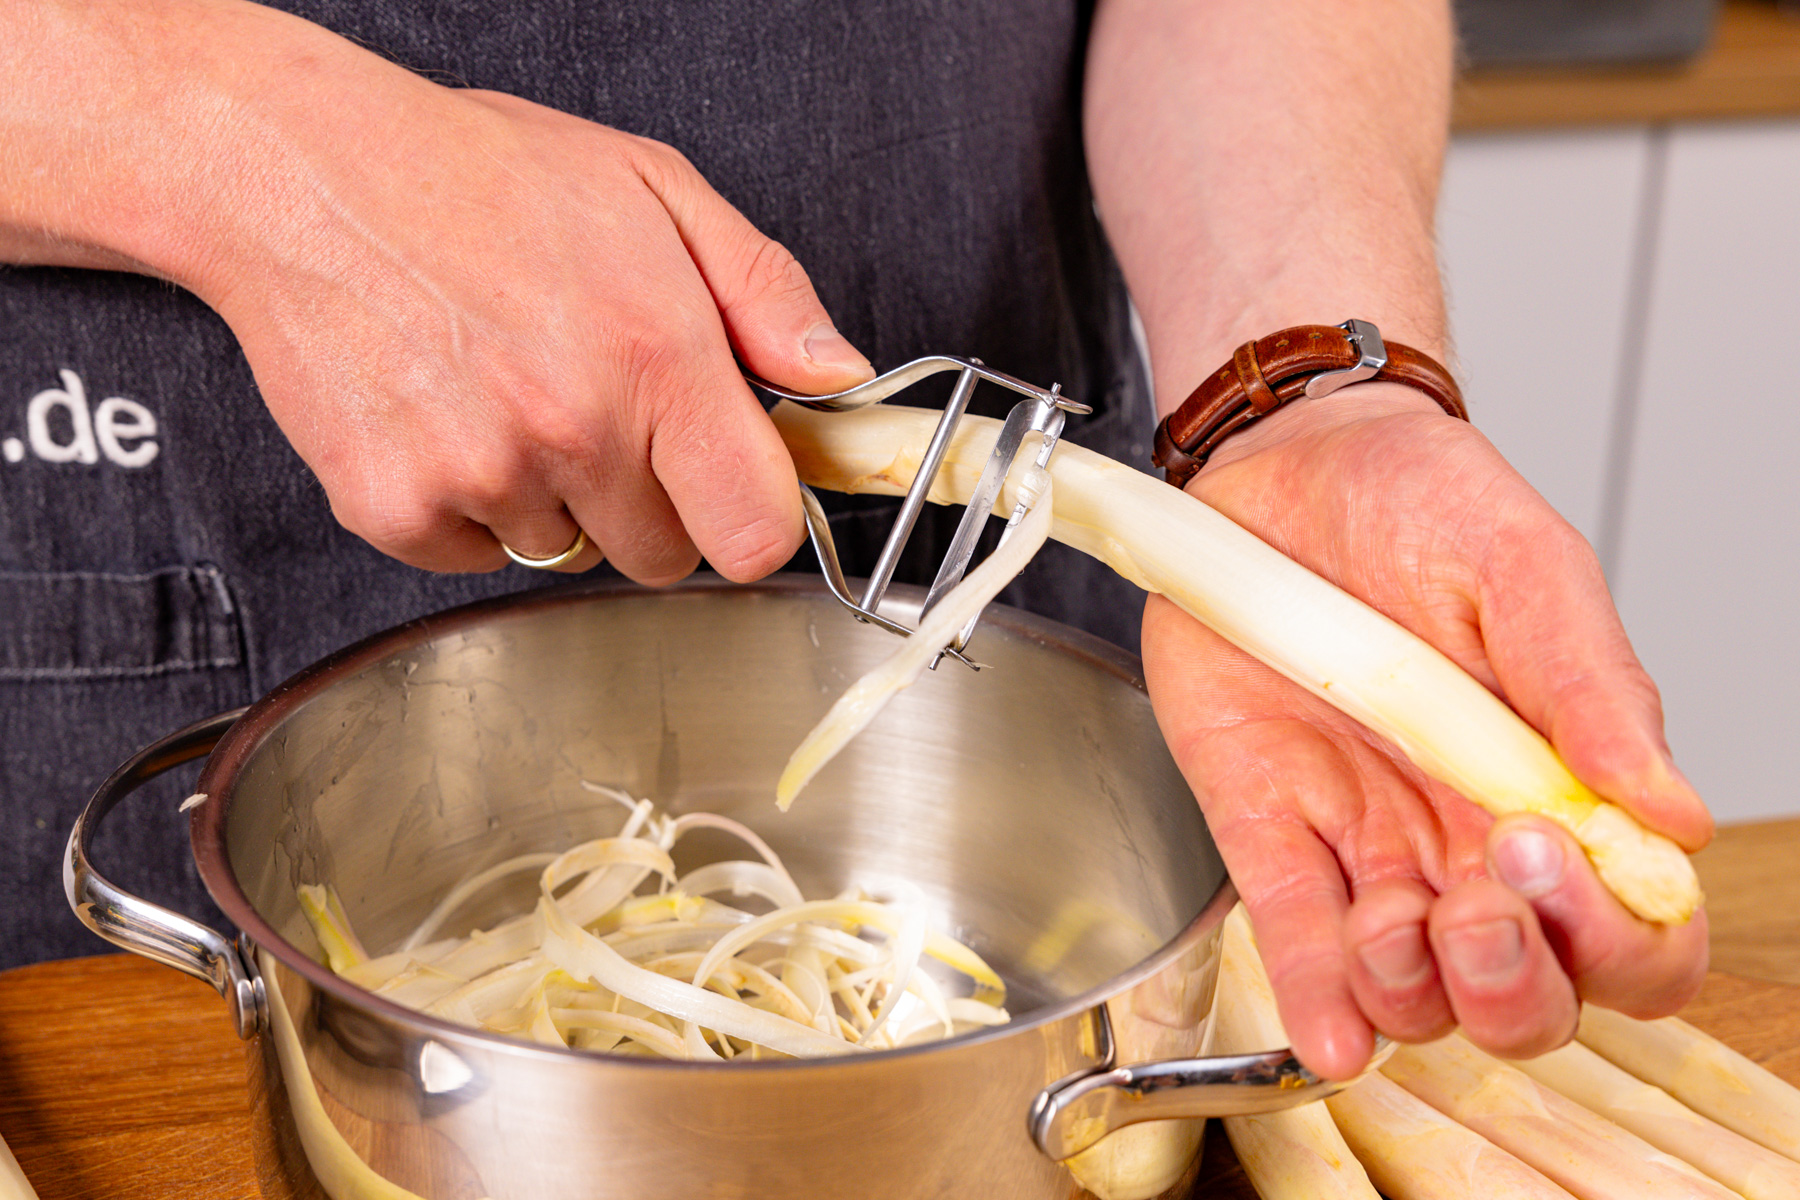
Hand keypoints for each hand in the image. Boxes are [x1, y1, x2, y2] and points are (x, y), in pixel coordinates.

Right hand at [172, 8, 872, 579]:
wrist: (305, 175)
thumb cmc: (480, 177)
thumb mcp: (657, 190)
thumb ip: (767, 294)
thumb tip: (838, 378)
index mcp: (655, 358)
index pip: (756, 534)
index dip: (754, 518)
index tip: (733, 488)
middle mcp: (571, 428)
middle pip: (662, 559)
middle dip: (653, 503)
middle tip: (608, 417)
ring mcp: (477, 475)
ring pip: (565, 555)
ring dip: (556, 500)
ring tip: (513, 395)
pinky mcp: (391, 507)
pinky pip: (473, 557)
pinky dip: (469, 509)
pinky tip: (452, 419)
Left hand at [1141, 381, 1712, 1078]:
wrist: (1287, 456)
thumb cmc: (1419, 500)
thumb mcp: (1524, 564)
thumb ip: (1594, 683)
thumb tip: (1675, 812)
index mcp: (1555, 787)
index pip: (1629, 931)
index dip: (1615, 940)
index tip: (1556, 859)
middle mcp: (1462, 836)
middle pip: (1524, 990)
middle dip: (1512, 986)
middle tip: (1479, 904)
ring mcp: (1362, 839)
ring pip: (1410, 988)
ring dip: (1413, 991)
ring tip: (1393, 925)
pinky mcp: (1264, 822)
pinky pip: (1292, 932)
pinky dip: (1312, 991)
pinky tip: (1332, 1029)